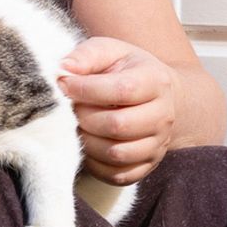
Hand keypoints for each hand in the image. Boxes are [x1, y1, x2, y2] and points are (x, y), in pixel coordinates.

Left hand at [57, 37, 176, 183]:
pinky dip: (95, 163)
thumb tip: (63, 69)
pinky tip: (88, 143)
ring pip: (117, 153)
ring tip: (79, 125)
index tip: (65, 84)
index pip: (122, 90)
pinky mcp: (147, 166)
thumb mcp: (110, 51)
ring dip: (87, 140)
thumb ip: (87, 55)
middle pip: (118, 125)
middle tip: (72, 108)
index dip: (86, 89)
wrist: (158, 97)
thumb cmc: (126, 71)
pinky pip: (117, 175)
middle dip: (85, 116)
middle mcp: (163, 116)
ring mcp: (157, 145)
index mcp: (156, 81)